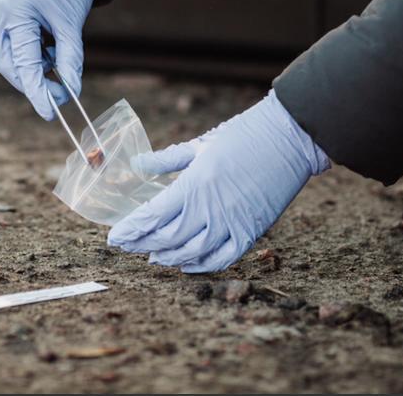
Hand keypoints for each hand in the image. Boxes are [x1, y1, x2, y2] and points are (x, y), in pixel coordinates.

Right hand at [0, 0, 109, 119]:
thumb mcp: (72, 24)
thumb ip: (71, 59)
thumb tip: (72, 91)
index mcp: (14, 9)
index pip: (24, 63)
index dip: (38, 91)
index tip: (51, 113)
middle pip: (9, 63)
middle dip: (33, 81)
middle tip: (59, 92)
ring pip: (4, 57)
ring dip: (28, 67)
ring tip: (53, 57)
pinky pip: (2, 44)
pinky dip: (22, 53)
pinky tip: (42, 47)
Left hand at [108, 90, 329, 272]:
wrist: (287, 139)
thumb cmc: (241, 136)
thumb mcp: (199, 145)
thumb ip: (166, 160)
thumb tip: (137, 165)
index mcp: (193, 186)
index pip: (152, 217)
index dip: (131, 230)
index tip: (115, 236)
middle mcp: (209, 210)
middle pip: (166, 239)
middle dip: (142, 245)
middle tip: (127, 246)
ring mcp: (231, 225)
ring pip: (191, 254)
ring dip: (168, 258)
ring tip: (153, 256)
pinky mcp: (251, 232)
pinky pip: (222, 259)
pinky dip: (202, 266)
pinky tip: (188, 265)